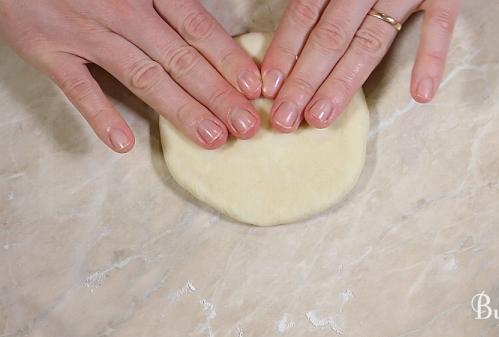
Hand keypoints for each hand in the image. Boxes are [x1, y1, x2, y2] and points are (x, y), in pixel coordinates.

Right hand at [0, 0, 262, 151]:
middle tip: (247, 126)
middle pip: (179, 58)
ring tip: (212, 138)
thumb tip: (206, 34)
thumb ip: (168, 4)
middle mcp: (121, 11)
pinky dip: (100, 114)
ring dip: (180, 109)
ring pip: (141, 76)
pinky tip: (124, 143)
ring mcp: (84, 31)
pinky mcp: (48, 49)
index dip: (227, 60)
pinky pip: (77, 87)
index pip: (197, 28)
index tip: (254, 89)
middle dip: (217, 95)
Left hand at [261, 0, 461, 131]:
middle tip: (284, 118)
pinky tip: (420, 94)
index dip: (284, 52)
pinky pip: (439, 25)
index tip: (268, 88)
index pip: (303, 15)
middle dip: (304, 80)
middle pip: (330, 37)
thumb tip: (290, 36)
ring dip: (344, 82)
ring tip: (322, 117)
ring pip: (371, 40)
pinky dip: (431, 58)